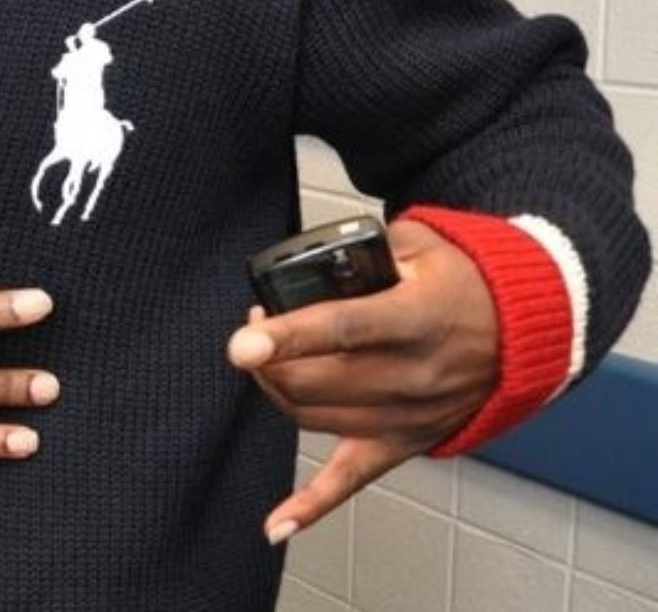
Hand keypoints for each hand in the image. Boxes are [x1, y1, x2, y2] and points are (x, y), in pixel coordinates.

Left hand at [227, 219, 496, 543]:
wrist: (525, 332)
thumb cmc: (469, 284)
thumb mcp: (422, 245)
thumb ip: (365, 251)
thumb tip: (314, 264)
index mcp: (414, 318)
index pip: (340, 329)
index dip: (287, 337)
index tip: (244, 343)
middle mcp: (411, 374)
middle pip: (316, 382)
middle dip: (268, 358)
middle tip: (256, 329)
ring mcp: (407, 416)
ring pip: (316, 419)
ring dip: (278, 391)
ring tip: (271, 361)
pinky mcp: (404, 442)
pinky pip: (352, 482)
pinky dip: (311, 506)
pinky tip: (276, 524)